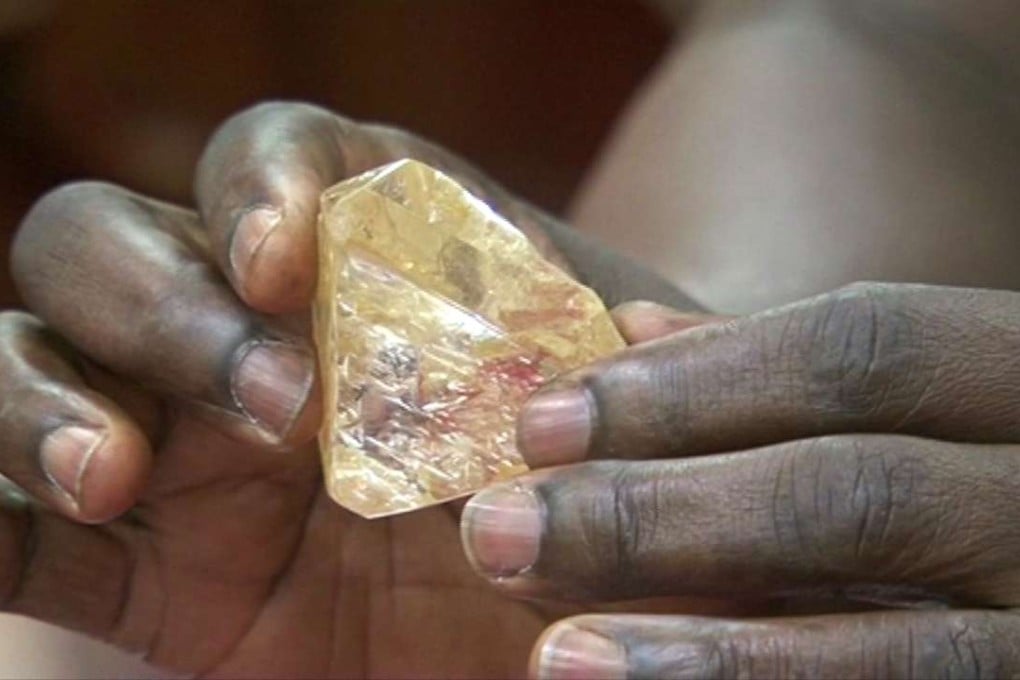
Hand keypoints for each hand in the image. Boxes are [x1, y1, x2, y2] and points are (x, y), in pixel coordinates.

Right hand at [3, 102, 685, 677]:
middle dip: (164, 306)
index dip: (259, 182)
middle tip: (275, 409)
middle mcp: (248, 335)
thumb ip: (633, 376)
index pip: (274, 157)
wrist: (550, 636)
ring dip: (37, 395)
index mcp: (363, 267)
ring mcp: (176, 451)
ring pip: (25, 357)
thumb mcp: (626, 431)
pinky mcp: (140, 574)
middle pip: (111, 240)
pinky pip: (14, 535)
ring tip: (110, 472)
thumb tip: (636, 332)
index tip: (283, 258)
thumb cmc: (593, 506)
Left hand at [462, 284, 1019, 677]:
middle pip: (858, 493)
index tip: (543, 421)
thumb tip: (630, 327)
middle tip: (501, 533)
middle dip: (663, 512)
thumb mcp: (909, 403)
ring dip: (712, 654)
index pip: (865, 350)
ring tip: (558, 661)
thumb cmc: (966, 471)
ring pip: (902, 651)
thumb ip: (779, 376)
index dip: (694, 382)